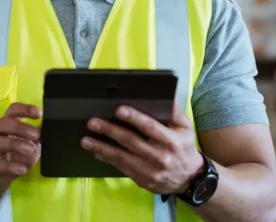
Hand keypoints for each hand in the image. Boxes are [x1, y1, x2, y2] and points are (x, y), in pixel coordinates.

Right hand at [0, 103, 41, 196]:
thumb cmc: (13, 157)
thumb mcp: (28, 144)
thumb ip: (37, 136)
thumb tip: (49, 127)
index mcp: (7, 125)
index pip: (12, 110)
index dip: (24, 109)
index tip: (39, 113)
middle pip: (3, 123)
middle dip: (21, 127)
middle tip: (36, 135)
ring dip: (16, 144)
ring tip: (31, 150)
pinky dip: (10, 166)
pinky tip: (22, 169)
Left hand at [81, 103, 203, 194]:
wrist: (189, 178)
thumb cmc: (185, 148)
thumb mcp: (186, 128)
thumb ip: (175, 113)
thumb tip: (167, 97)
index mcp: (171, 141)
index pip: (150, 127)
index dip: (134, 118)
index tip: (118, 110)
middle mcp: (159, 156)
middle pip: (131, 141)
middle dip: (110, 131)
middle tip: (93, 123)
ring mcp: (149, 170)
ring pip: (122, 157)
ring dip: (102, 147)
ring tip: (86, 140)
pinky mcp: (142, 179)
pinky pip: (121, 168)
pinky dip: (108, 159)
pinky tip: (97, 151)